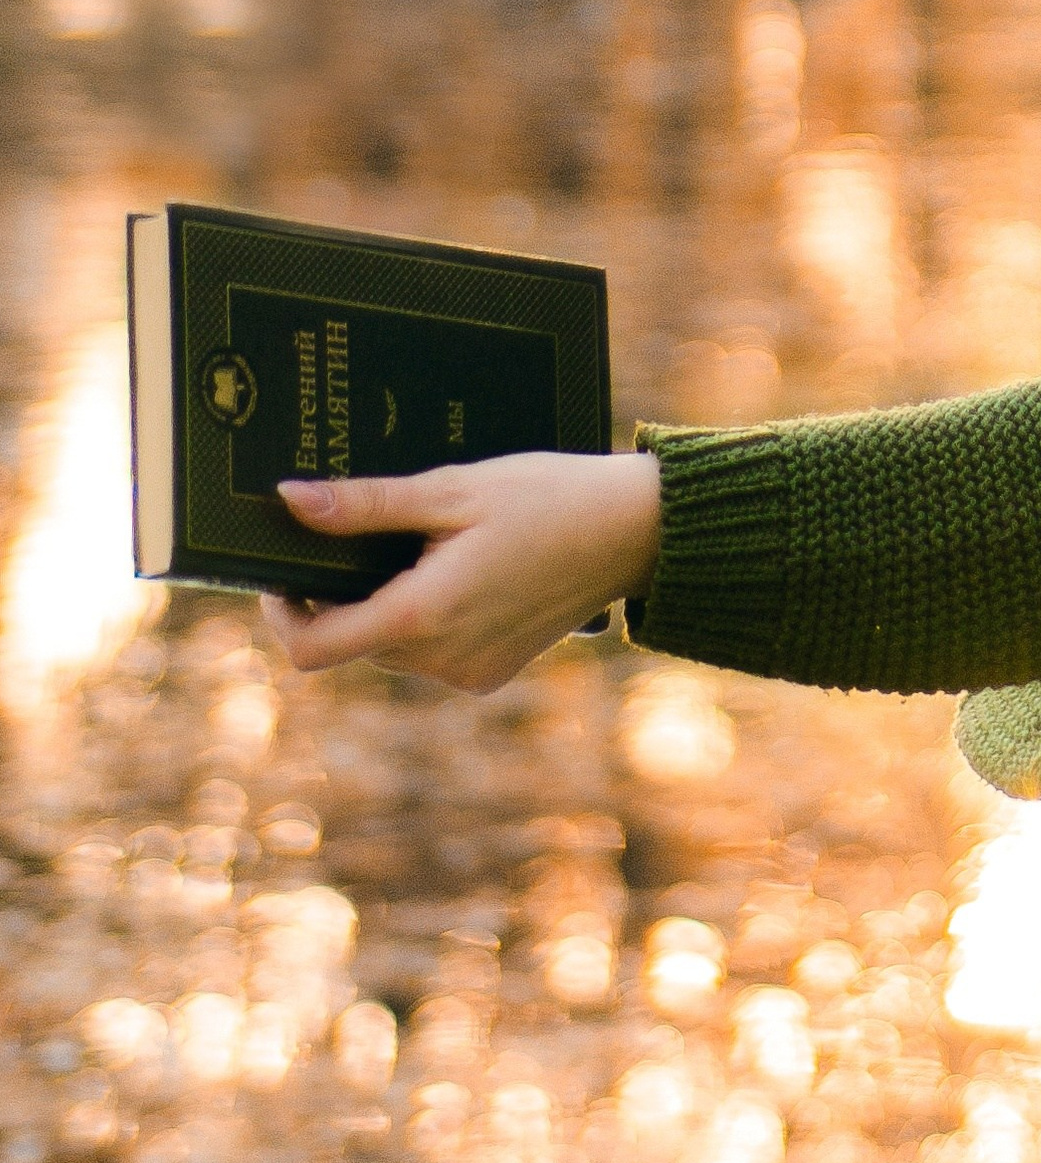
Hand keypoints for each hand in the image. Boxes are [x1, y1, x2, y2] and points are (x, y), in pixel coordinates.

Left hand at [262, 450, 662, 694]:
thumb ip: (367, 503)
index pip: (312, 647)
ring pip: (391, 648)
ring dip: (389, 603)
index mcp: (423, 617)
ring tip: (430, 542)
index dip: (282, 612)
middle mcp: (441, 661)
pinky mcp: (491, 673)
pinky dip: (428, 617)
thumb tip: (290, 500)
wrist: (636, 531)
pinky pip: (432, 653)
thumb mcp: (453, 488)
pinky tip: (467, 568)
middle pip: (353, 640)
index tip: (283, 570)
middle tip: (366, 530)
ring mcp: (469, 674)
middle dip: (345, 593)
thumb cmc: (548, 497)